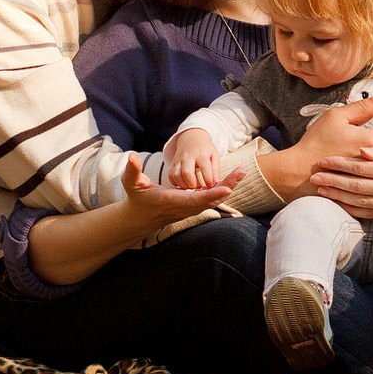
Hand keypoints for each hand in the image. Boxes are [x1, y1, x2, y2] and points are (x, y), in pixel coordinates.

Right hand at [123, 155, 237, 231]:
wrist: (141, 216)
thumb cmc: (137, 197)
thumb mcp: (132, 183)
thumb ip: (132, 171)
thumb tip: (132, 156)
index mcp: (172, 201)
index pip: (195, 199)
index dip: (211, 194)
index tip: (226, 189)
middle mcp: (185, 207)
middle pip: (210, 199)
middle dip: (226, 186)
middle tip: (240, 173)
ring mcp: (191, 208)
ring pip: (213, 199)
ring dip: (228, 186)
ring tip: (240, 172)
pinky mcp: (194, 206)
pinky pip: (211, 198)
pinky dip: (223, 188)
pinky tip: (234, 178)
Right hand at [164, 130, 222, 188]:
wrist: (192, 139)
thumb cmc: (205, 149)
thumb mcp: (214, 156)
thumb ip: (215, 170)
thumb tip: (215, 184)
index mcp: (201, 154)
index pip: (205, 169)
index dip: (208, 180)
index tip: (210, 186)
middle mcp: (188, 156)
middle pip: (187, 173)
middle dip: (193, 184)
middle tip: (199, 188)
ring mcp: (179, 160)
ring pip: (176, 175)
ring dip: (184, 185)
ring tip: (192, 187)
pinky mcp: (173, 163)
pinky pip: (170, 176)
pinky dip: (176, 183)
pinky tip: (184, 184)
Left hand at [310, 143, 372, 217]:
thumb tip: (362, 150)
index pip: (361, 168)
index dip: (340, 164)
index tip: (324, 160)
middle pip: (357, 186)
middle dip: (333, 181)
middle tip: (315, 176)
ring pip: (359, 202)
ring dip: (338, 196)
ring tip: (321, 190)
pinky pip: (368, 213)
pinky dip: (351, 209)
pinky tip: (338, 203)